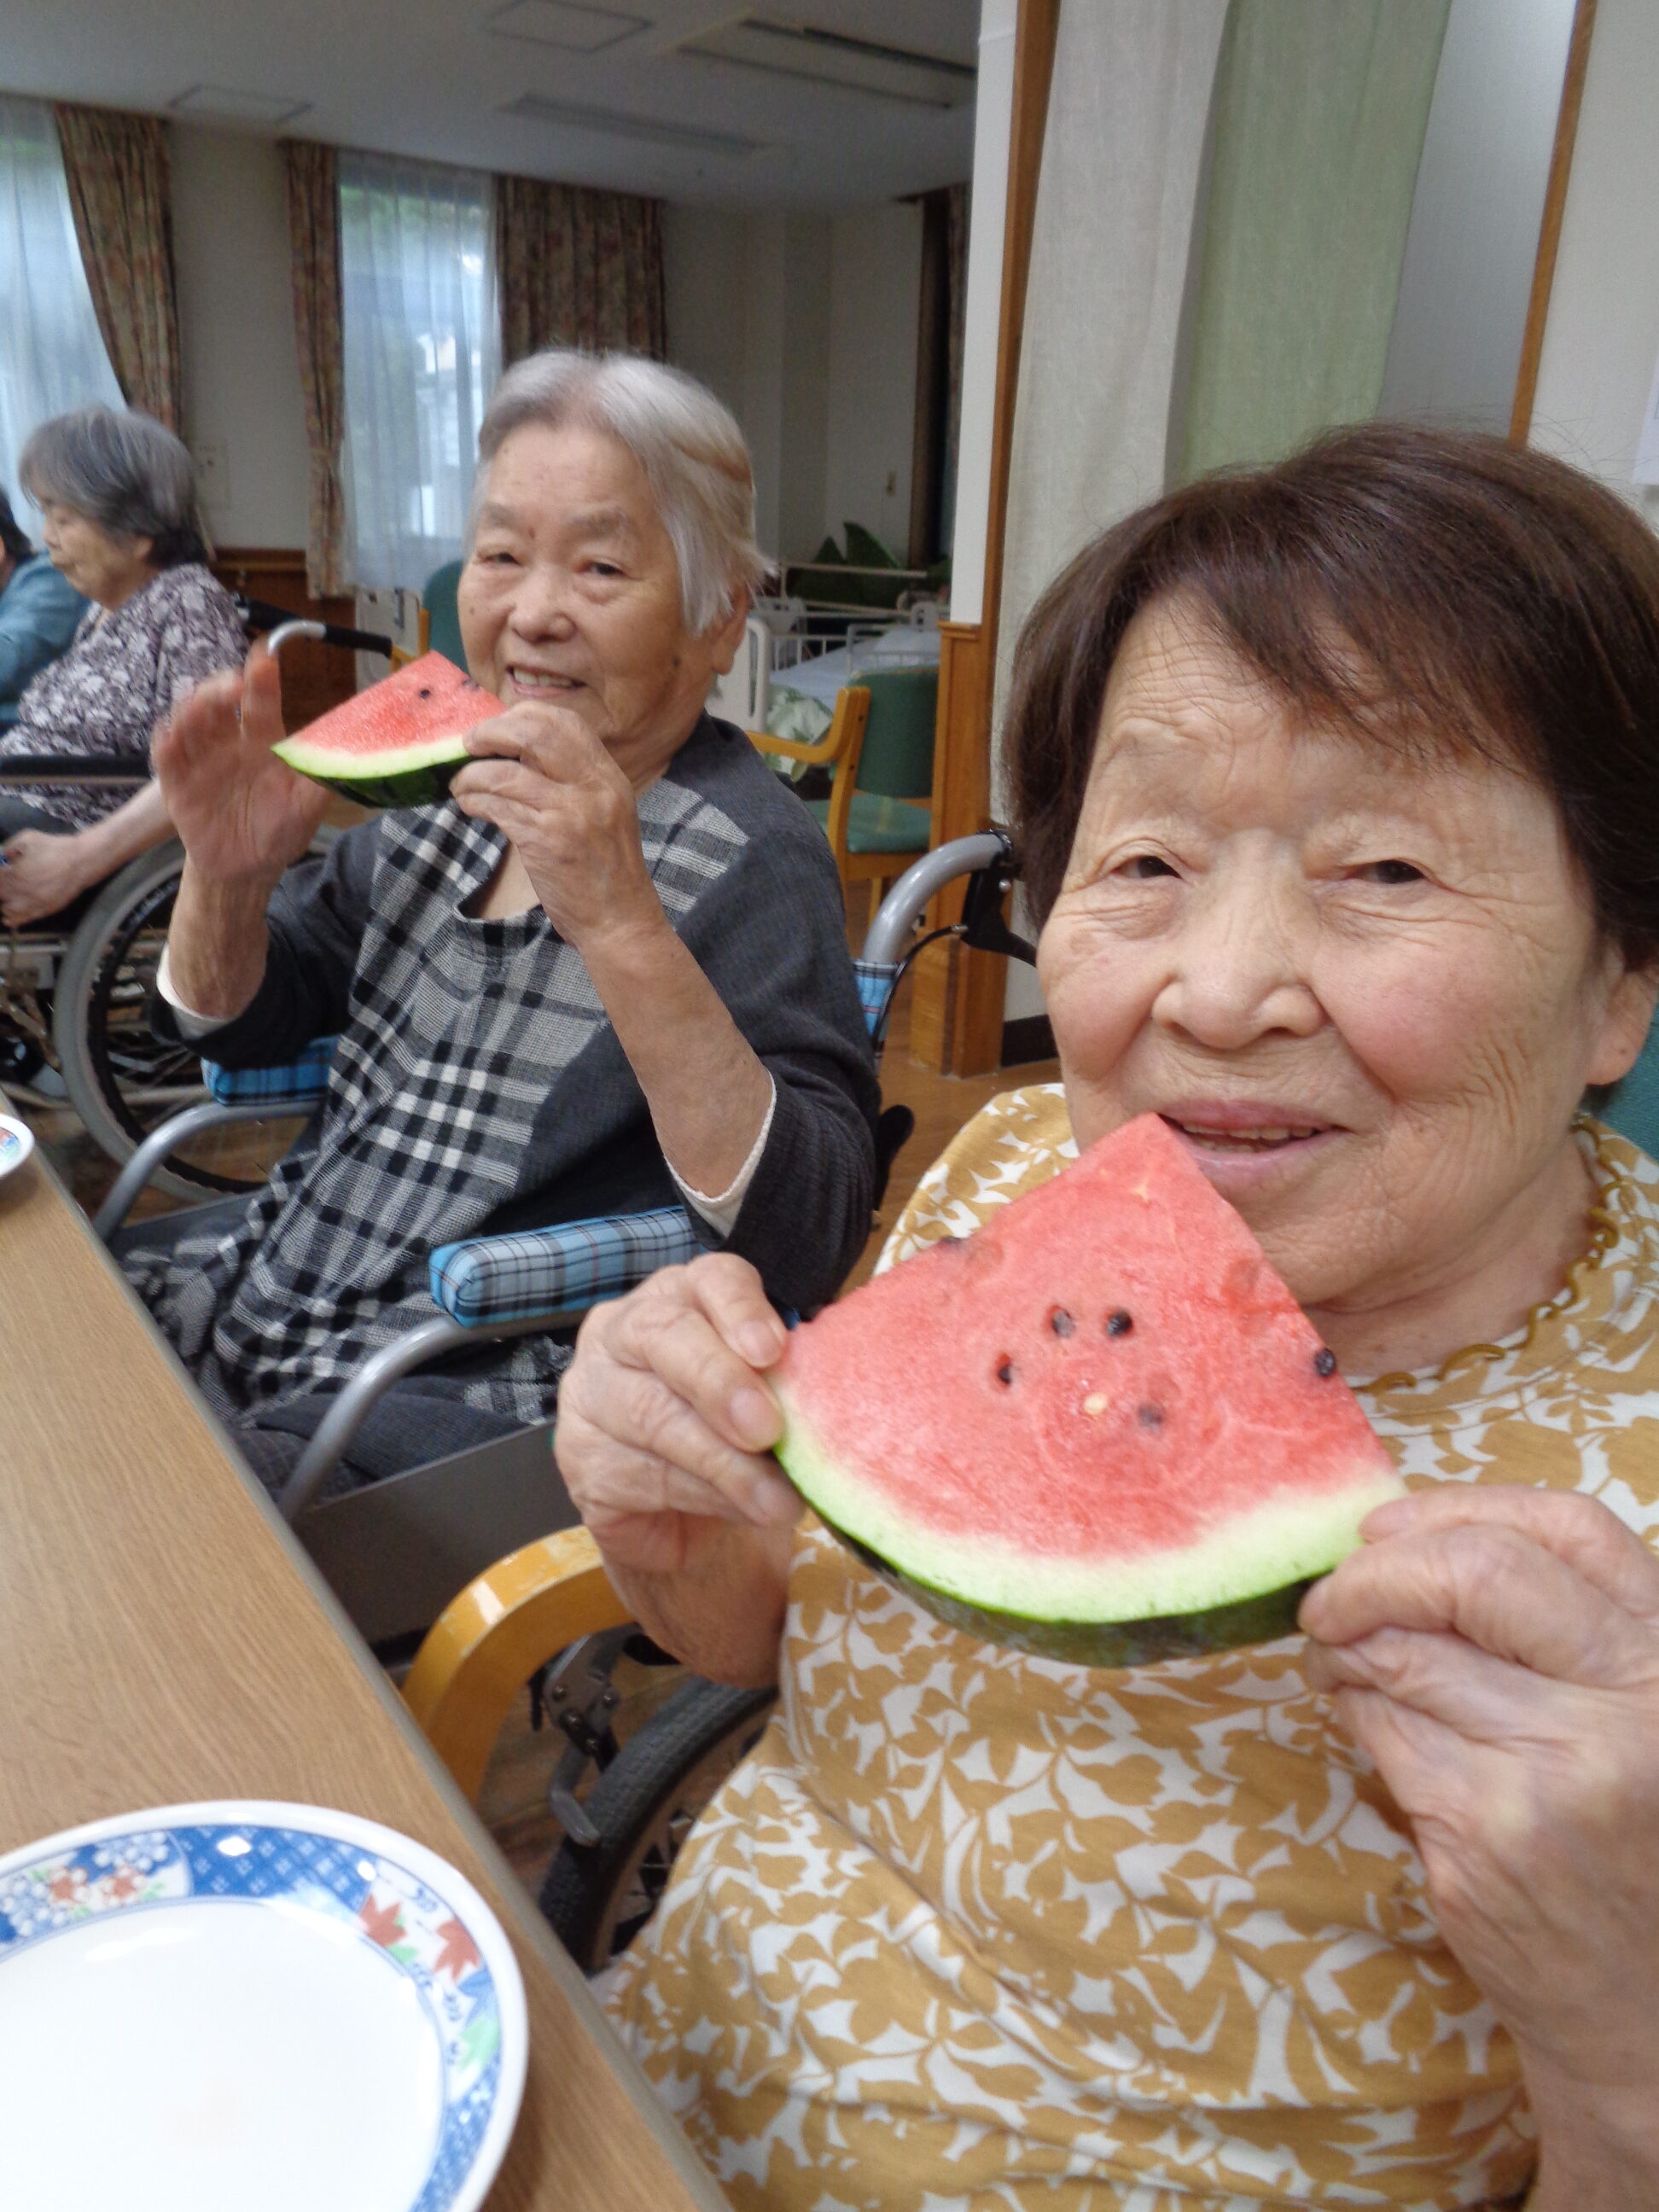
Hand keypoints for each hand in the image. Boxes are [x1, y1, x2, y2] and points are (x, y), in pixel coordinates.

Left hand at [0, 829, 93, 923]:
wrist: (82, 861)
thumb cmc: (56, 848)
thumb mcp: (29, 837)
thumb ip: (9, 848)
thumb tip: (2, 857)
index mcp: (17, 873)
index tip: (3, 871)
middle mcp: (24, 891)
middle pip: (1, 894)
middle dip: (2, 887)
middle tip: (6, 881)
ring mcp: (35, 902)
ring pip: (8, 910)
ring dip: (5, 903)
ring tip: (8, 896)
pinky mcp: (45, 909)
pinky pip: (25, 919)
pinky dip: (14, 919)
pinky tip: (9, 917)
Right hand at [152, 644, 327, 885]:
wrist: (247, 870)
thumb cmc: (280, 829)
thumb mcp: (307, 808)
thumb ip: (321, 779)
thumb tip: (351, 754)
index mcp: (263, 741)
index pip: (260, 700)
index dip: (261, 676)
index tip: (265, 654)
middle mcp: (230, 742)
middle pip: (217, 701)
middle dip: (221, 687)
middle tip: (234, 684)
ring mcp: (201, 760)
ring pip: (188, 720)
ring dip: (192, 708)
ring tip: (202, 707)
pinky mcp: (177, 783)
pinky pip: (166, 756)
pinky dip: (165, 742)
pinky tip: (171, 736)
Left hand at [450, 704, 660, 949]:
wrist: (621, 923)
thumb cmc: (606, 874)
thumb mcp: (604, 815)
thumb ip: (574, 784)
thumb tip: (520, 757)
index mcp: (609, 777)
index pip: (566, 722)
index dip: (524, 714)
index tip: (499, 728)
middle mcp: (594, 788)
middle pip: (535, 731)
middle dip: (492, 731)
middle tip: (470, 743)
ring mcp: (571, 813)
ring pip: (505, 772)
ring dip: (472, 774)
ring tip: (461, 784)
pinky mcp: (547, 841)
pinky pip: (497, 807)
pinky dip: (474, 801)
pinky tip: (469, 806)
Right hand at [554, 1253, 798, 1580]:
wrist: (692, 1520)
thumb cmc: (738, 1436)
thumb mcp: (769, 1399)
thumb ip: (785, 1383)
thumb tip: (821, 1398)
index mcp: (681, 1298)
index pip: (709, 1279)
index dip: (741, 1309)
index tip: (772, 1350)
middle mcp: (623, 1332)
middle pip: (665, 1336)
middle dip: (720, 1382)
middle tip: (768, 1428)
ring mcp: (591, 1394)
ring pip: (653, 1416)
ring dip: (725, 1462)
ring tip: (780, 1498)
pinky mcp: (581, 1460)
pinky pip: (642, 1475)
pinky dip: (704, 1496)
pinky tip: (745, 1510)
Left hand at [1302, 1486, 1658, 2195]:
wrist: (1644, 2017)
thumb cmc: (1631, 1844)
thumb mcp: (1636, 1717)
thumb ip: (1564, 1629)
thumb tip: (1409, 1540)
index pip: (1567, 1528)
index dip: (1460, 1510)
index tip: (1391, 1531)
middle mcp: (1632, 1709)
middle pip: (1475, 1572)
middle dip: (1378, 1569)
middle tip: (1335, 1594)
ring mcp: (1555, 1775)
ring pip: (1403, 1652)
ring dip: (1345, 1641)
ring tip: (1341, 1654)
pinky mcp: (1482, 1835)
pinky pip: (1380, 1727)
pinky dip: (1352, 1705)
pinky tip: (1367, 1716)